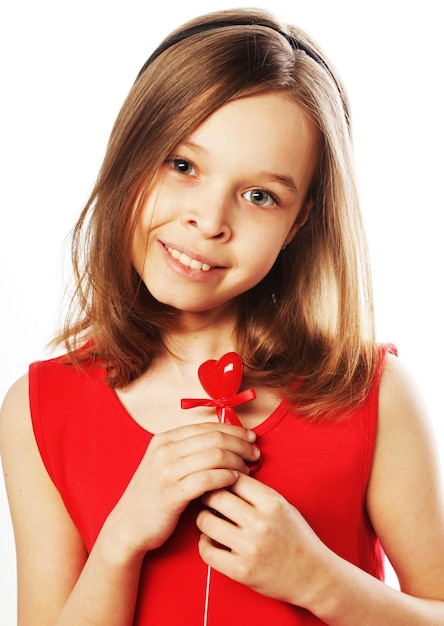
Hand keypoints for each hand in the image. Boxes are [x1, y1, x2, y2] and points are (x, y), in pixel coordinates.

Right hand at [103, 422, 258, 557]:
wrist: (128, 526)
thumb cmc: (154, 495)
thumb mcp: (165, 464)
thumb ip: (190, 450)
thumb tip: (226, 439)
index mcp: (164, 438)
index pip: (208, 426)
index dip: (234, 430)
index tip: (251, 438)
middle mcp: (164, 450)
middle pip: (215, 438)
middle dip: (241, 444)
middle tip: (256, 454)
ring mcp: (166, 471)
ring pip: (214, 456)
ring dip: (237, 461)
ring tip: (248, 470)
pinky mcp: (171, 494)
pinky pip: (208, 479)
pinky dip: (227, 477)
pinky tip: (236, 482)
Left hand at [196, 474, 329, 607]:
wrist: (314, 576)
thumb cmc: (296, 537)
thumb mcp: (283, 506)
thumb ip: (257, 493)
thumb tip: (225, 477)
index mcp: (271, 502)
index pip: (233, 478)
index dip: (221, 477)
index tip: (217, 482)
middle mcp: (260, 522)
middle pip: (215, 496)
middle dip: (206, 495)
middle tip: (205, 499)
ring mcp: (250, 547)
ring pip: (206, 522)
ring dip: (202, 519)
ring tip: (208, 520)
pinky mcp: (242, 571)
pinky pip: (207, 551)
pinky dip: (204, 544)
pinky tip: (211, 541)